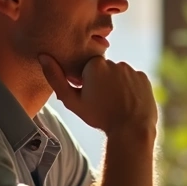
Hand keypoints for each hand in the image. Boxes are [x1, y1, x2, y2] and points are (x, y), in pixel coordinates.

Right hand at [40, 55, 157, 135]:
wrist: (131, 129)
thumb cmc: (99, 117)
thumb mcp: (72, 101)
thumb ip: (56, 78)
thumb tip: (43, 56)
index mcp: (95, 65)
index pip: (87, 69)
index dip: (87, 83)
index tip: (91, 97)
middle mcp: (114, 62)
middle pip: (104, 70)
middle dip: (102, 82)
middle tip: (104, 102)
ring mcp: (131, 69)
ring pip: (119, 75)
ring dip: (117, 85)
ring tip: (117, 103)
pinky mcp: (144, 77)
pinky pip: (133, 80)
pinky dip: (130, 88)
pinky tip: (129, 102)